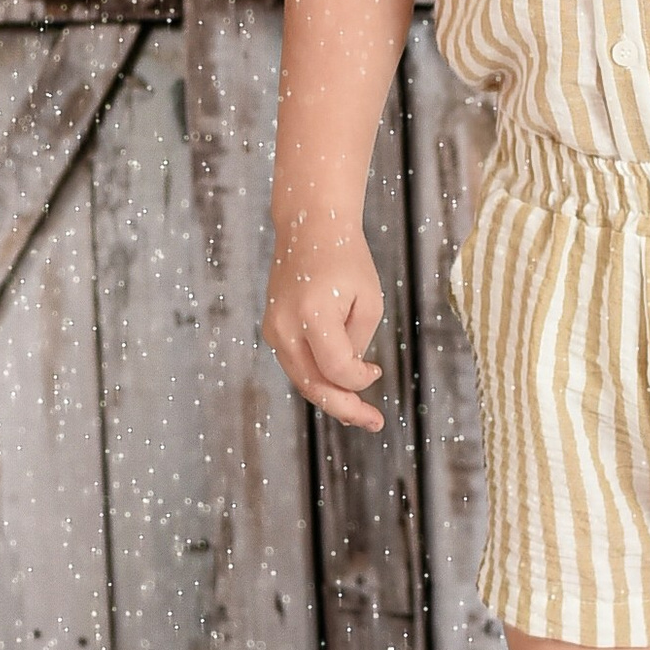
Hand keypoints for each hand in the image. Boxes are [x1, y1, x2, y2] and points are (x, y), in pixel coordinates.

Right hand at [264, 211, 387, 430]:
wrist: (310, 227)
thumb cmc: (346, 259)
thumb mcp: (369, 300)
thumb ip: (358, 343)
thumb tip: (348, 375)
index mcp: (313, 314)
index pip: (337, 369)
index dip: (360, 381)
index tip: (377, 371)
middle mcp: (285, 326)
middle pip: (313, 385)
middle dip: (345, 408)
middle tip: (374, 422)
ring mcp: (273, 329)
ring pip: (303, 380)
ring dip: (331, 398)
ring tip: (360, 414)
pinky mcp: (272, 330)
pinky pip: (297, 364)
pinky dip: (318, 379)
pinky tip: (340, 388)